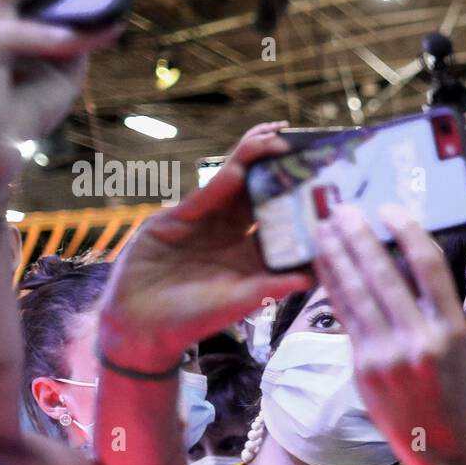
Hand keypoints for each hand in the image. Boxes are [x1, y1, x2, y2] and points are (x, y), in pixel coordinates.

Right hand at [98, 122, 311, 372]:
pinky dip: (224, 178)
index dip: (301, 201)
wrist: (139, 327)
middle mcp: (230, 235)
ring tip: (276, 137)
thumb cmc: (192, 321)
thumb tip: (314, 276)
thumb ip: (274, 286)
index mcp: (251, 255)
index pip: (282, 221)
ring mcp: (204, 224)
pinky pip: (206, 194)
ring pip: (234, 185)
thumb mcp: (240, 302)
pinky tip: (242, 163)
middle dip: (279, 168)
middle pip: (260, 194)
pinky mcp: (176, 218)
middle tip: (302, 143)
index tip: (326, 182)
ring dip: (253, 159)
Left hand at [313, 203, 465, 460]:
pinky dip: (333, 285)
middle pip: (384, 274)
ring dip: (338, 255)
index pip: (428, 266)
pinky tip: (324, 265)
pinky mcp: (363, 366)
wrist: (438, 440)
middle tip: (343, 208)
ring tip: (325, 229)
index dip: (407, 232)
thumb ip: (430, 304)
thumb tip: (398, 256)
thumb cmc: (448, 384)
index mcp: (451, 327)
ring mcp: (388, 354)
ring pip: (358, 293)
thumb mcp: (455, 341)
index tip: (389, 209)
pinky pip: (346, 315)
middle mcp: (421, 338)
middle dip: (359, 237)